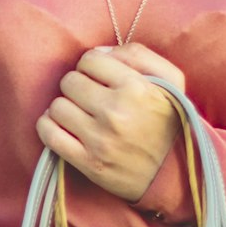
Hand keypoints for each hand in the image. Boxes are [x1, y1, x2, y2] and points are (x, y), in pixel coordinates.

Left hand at [40, 44, 187, 204]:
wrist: (176, 174)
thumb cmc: (171, 123)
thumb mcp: (172, 81)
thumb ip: (138, 55)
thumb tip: (99, 52)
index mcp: (136, 87)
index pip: (89, 60)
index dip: (92, 67)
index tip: (99, 80)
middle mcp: (116, 112)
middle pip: (69, 82)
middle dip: (78, 87)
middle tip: (91, 99)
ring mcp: (100, 139)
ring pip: (57, 107)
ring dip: (66, 108)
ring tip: (80, 115)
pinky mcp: (88, 163)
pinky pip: (49, 134)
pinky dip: (49, 127)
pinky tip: (63, 126)